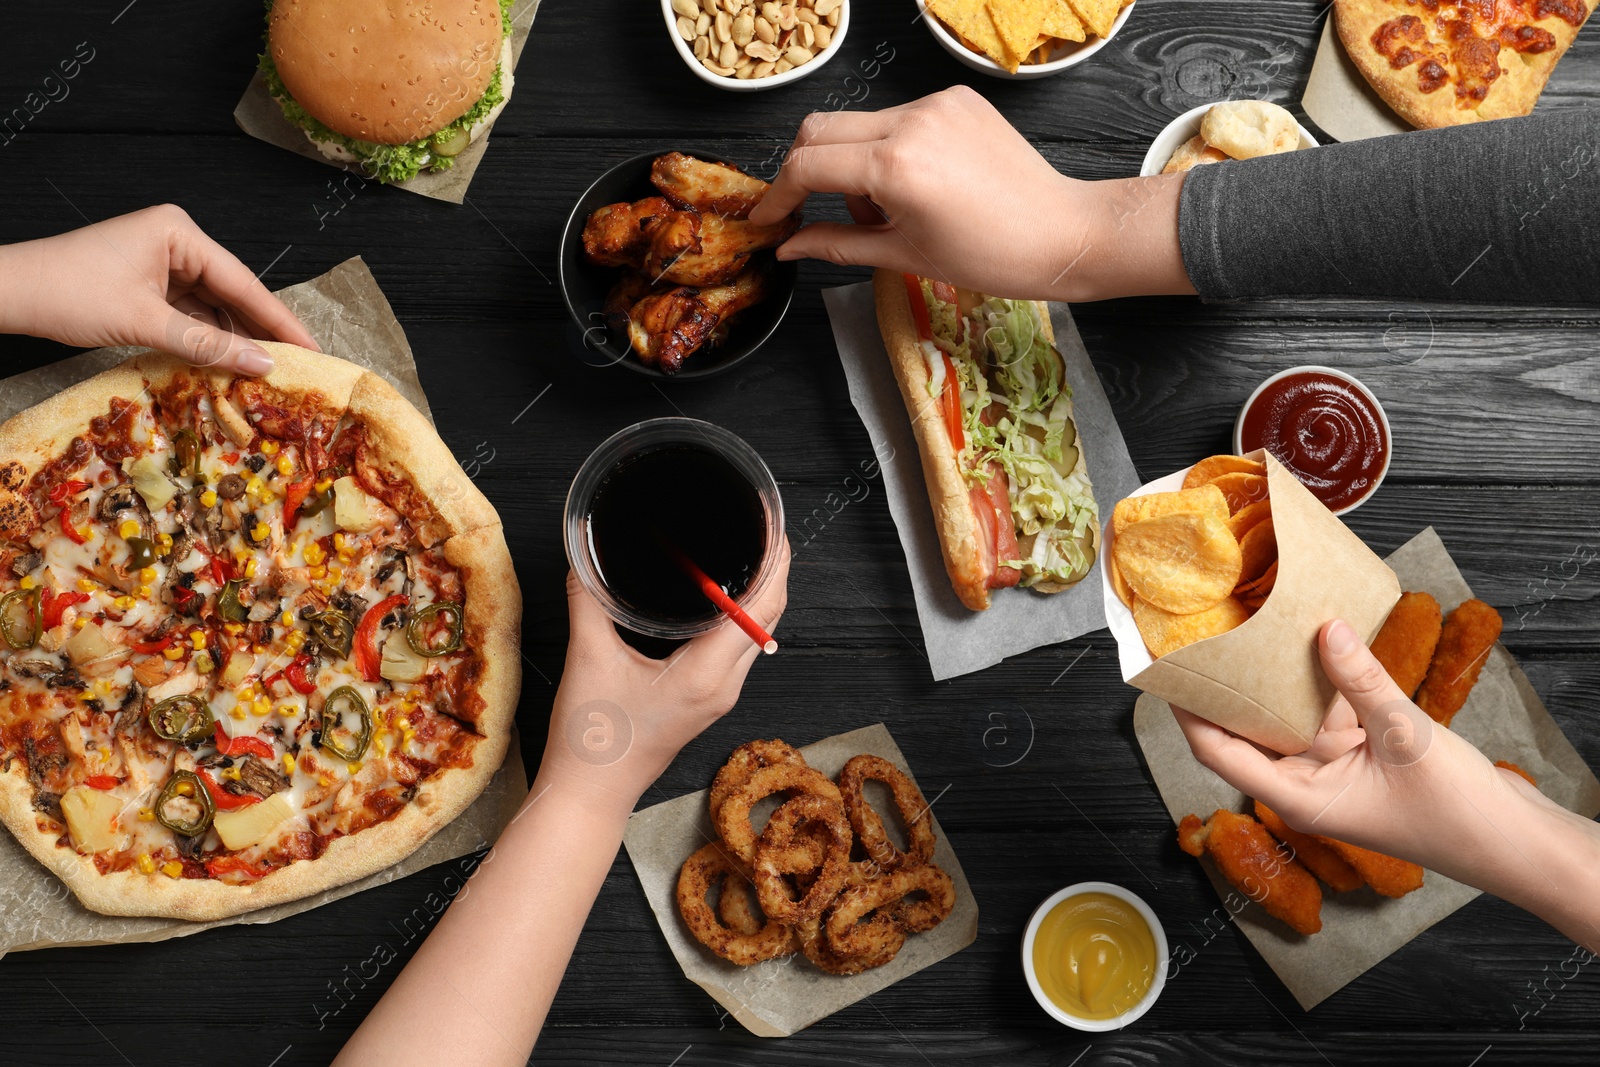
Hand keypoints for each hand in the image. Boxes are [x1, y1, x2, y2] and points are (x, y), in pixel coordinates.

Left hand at [0, 204, 317, 374]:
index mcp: (179, 232)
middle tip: (298, 366)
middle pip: (232, 293)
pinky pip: (189, 314)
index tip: (313, 349)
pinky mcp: (147, 285)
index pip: (243, 282)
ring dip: (233, 339)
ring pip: (212, 307)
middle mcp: (175, 241)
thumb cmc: (68, 294)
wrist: (7, 294)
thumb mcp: (146, 323)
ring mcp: (160, 263)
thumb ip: (209, 346)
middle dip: (260, 331)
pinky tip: (227, 363)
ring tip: (265, 371)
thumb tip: (264, 364)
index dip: (280, 320)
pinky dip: (206, 339)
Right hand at [538, 540, 790, 808]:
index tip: (774, 527)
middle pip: (769, 617)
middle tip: (764, 528)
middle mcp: (724, 685)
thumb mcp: (589, 659)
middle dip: (774, 570)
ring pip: (758, 634)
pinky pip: (739, 649)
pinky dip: (742, 617)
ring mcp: (719, 695)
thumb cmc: (593, 740)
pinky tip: (723, 598)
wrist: (591, 793)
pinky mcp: (707, 700)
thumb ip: (588, 602)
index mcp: (706, 674)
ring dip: (760, 594)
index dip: (776, 562)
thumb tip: (585, 562)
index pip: (761, 607)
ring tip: (751, 553)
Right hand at [747, 86, 1193, 301]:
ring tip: (884, 212)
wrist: (1063, 233)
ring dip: (851, 165)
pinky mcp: (956, 98)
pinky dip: (887, 151)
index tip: (767, 219)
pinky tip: (913, 188)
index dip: (776, 195)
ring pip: (859, 124)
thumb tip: (789, 246)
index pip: (807, 165)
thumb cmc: (993, 256)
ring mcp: (936, 104)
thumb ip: (837, 244)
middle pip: (820, 130)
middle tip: (810, 213)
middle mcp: (913, 122)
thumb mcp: (903, 257)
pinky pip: (897, 118)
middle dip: (804, 172)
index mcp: (897, 166)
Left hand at [1172, 618, 1548, 881]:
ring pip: (1289, 715)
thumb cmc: (1459, 813)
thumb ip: (1363, 682)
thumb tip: (1326, 630)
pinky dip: (1324, 682)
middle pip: (1248, 729)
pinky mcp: (1363, 753)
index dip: (1190, 712)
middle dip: (1228, 686)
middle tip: (1208, 634)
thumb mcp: (1405, 737)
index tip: (1168, 672)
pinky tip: (1318, 639)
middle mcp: (1307, 784)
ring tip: (1253, 625)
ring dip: (1278, 678)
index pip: (1219, 752)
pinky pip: (1329, 711)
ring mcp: (1335, 768)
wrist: (1514, 841)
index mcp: (1299, 798)